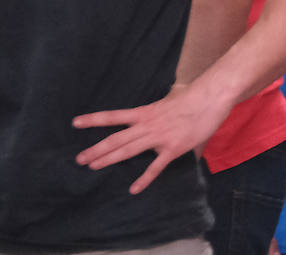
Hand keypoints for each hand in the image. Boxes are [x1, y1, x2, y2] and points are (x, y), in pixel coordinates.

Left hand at [73, 84, 230, 193]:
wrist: (210, 98)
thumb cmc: (192, 96)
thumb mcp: (170, 98)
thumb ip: (162, 109)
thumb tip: (162, 109)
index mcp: (145, 112)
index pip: (114, 116)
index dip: (94, 119)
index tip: (75, 123)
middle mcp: (147, 125)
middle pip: (116, 138)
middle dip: (96, 149)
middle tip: (79, 159)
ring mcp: (159, 138)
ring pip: (128, 150)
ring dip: (109, 159)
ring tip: (93, 167)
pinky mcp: (172, 149)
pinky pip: (155, 167)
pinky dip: (144, 179)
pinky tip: (134, 189)